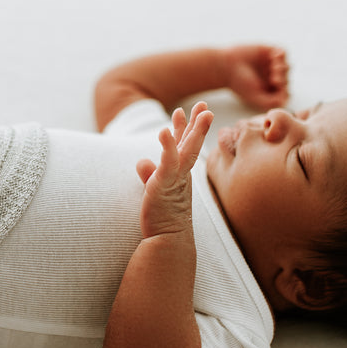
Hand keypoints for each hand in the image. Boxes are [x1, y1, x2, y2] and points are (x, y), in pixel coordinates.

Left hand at [135, 102, 213, 237]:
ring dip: (192, 130)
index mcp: (180, 175)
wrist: (166, 242)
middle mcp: (181, 175)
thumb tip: (142, 162)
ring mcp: (174, 179)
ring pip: (186, 150)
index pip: (183, 147)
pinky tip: (164, 131)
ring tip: (196, 111)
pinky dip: (167, 146)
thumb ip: (149, 174)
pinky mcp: (164, 185)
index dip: (185, 128)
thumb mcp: (154, 191)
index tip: (185, 111)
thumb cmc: (160, 218)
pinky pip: (167, 163)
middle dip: (198, 124)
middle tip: (204, 105)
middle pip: (191, 144)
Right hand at [226, 45, 288, 109]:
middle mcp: (269, 77)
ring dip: (283, 69)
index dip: (285, 91)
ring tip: (274, 69)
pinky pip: (283, 52)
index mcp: (267, 89)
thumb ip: (272, 102)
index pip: (284, 92)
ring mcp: (269, 64)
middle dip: (284, 80)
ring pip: (286, 67)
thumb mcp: (256, 97)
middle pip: (286, 79)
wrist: (226, 66)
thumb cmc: (238, 83)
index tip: (277, 90)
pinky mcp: (268, 51)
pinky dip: (282, 55)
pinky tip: (275, 57)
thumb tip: (286, 100)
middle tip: (274, 80)